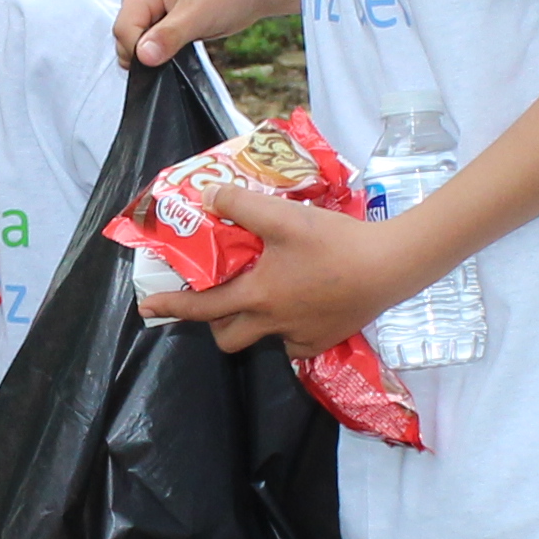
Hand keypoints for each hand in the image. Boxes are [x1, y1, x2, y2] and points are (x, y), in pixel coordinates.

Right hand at [115, 0, 290, 66]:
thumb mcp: (199, 14)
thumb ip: (168, 35)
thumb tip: (143, 57)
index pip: (123, 29)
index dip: (139, 50)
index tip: (163, 58)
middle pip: (126, 37)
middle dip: (147, 52)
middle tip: (179, 47)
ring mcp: (151, 9)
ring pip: (137, 44)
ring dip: (157, 52)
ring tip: (184, 42)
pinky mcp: (162, 22)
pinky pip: (151, 44)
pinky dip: (163, 51)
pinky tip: (182, 46)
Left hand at [137, 177, 417, 357]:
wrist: (390, 266)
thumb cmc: (335, 242)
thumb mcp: (284, 216)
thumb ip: (242, 205)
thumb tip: (208, 195)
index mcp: (258, 296)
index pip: (203, 307)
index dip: (173, 306)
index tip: (148, 307)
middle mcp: (274, 324)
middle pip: (228, 338)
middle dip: (215, 324)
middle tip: (220, 299)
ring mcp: (301, 337)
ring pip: (263, 340)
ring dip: (254, 324)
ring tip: (265, 296)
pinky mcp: (326, 340)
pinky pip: (295, 343)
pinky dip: (288, 329)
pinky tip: (301, 304)